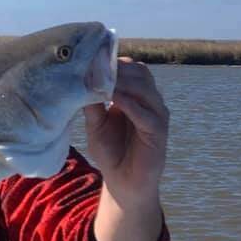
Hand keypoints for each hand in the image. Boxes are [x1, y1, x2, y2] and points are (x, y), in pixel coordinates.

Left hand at [83, 58, 168, 206]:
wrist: (123, 182)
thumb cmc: (111, 152)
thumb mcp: (95, 124)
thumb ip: (92, 103)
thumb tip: (82, 79)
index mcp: (137, 96)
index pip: (131, 68)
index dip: (113, 61)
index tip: (91, 58)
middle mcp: (150, 101)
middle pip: (140, 73)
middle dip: (117, 68)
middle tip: (95, 66)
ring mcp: (157, 115)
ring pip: (144, 89)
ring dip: (122, 82)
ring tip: (101, 80)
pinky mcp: (159, 132)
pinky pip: (146, 113)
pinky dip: (129, 104)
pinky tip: (113, 100)